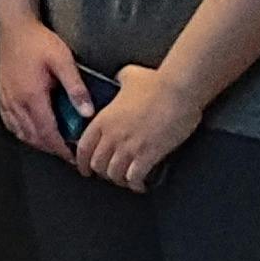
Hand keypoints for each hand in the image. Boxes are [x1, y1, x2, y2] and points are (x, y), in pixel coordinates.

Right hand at [0, 14, 86, 158]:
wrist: (12, 26)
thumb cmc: (37, 41)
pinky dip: (22, 132)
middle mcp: (16, 102)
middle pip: (34, 137)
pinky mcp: (1, 94)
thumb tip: (88, 112)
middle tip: (67, 152)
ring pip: (20, 132)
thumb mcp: (63, 60)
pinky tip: (31, 130)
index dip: (61, 149)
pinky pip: (10, 122)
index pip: (48, 133)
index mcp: (32, 96)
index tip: (73, 157)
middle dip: (51, 149)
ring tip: (53, 143)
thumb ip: (76, 88)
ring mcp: (6, 99)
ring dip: (37, 142)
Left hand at [73, 63, 203, 192]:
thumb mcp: (128, 76)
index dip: (82, 161)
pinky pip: (135, 178)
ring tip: (126, 180)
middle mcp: (113, 135)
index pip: (83, 147)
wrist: (178, 90)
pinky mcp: (149, 154)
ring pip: (114, 174)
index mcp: (103, 119)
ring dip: (119, 180)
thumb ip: (118, 81)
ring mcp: (130, 146)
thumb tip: (119, 80)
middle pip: (97, 164)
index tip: (84, 168)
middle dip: (102, 172)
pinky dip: (136, 184)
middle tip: (109, 174)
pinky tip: (140, 185)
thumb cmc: (156, 82)